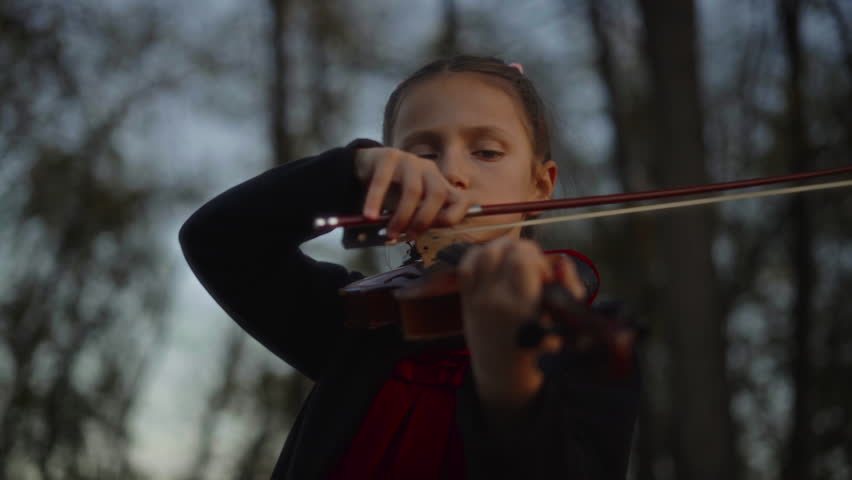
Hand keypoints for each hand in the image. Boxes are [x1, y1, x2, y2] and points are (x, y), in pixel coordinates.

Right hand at [354, 147, 472, 238]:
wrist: (369, 165)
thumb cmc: (393, 189)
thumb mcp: (412, 204)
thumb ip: (422, 216)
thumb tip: (423, 234)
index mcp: (439, 181)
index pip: (459, 200)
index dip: (450, 218)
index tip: (432, 232)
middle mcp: (428, 169)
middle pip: (437, 194)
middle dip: (424, 219)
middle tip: (409, 234)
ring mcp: (409, 161)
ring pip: (413, 190)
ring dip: (402, 216)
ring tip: (391, 231)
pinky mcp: (387, 157)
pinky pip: (382, 182)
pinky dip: (375, 201)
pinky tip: (370, 216)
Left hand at [457, 237, 585, 406]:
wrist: (504, 372)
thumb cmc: (539, 349)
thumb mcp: (562, 321)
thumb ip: (567, 287)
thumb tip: (562, 261)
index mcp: (522, 308)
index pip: (524, 260)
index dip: (538, 257)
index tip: (544, 274)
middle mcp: (496, 300)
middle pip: (505, 250)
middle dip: (523, 250)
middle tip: (531, 267)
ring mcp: (478, 298)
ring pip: (485, 252)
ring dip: (503, 248)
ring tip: (515, 260)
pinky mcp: (466, 299)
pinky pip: (466, 264)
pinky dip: (479, 254)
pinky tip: (494, 261)